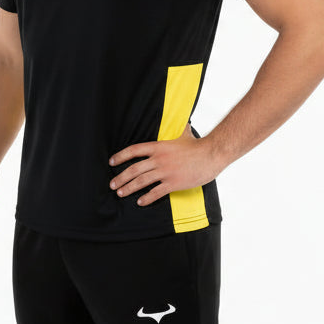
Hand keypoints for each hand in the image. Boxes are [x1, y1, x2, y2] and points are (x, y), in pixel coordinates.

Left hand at [108, 123, 225, 205]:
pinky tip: (140, 202)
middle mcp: (159, 159)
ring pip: (141, 182)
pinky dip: (147, 198)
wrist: (211, 154)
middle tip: (112, 184)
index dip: (121, 156)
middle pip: (134, 169)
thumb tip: (183, 121)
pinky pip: (156, 192)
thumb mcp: (184, 133)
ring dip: (129, 188)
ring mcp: (166, 172)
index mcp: (159, 147)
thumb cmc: (198, 144)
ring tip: (121, 193)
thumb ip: (179, 128)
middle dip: (121, 178)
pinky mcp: (174, 183)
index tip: (112, 162)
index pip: (134, 150)